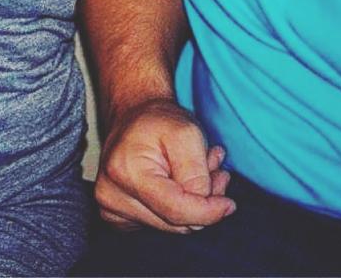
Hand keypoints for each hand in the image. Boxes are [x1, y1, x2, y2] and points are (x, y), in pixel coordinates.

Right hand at [95, 98, 234, 232]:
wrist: (134, 114)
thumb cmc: (158, 119)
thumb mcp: (186, 133)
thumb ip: (197, 174)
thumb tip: (207, 209)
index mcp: (125, 171)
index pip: (175, 210)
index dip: (208, 212)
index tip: (230, 204)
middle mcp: (111, 194)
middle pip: (175, 222)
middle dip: (201, 202)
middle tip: (214, 169)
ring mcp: (111, 208)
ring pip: (172, 226)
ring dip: (193, 203)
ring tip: (200, 170)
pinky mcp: (117, 216)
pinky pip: (161, 225)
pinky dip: (179, 208)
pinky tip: (182, 182)